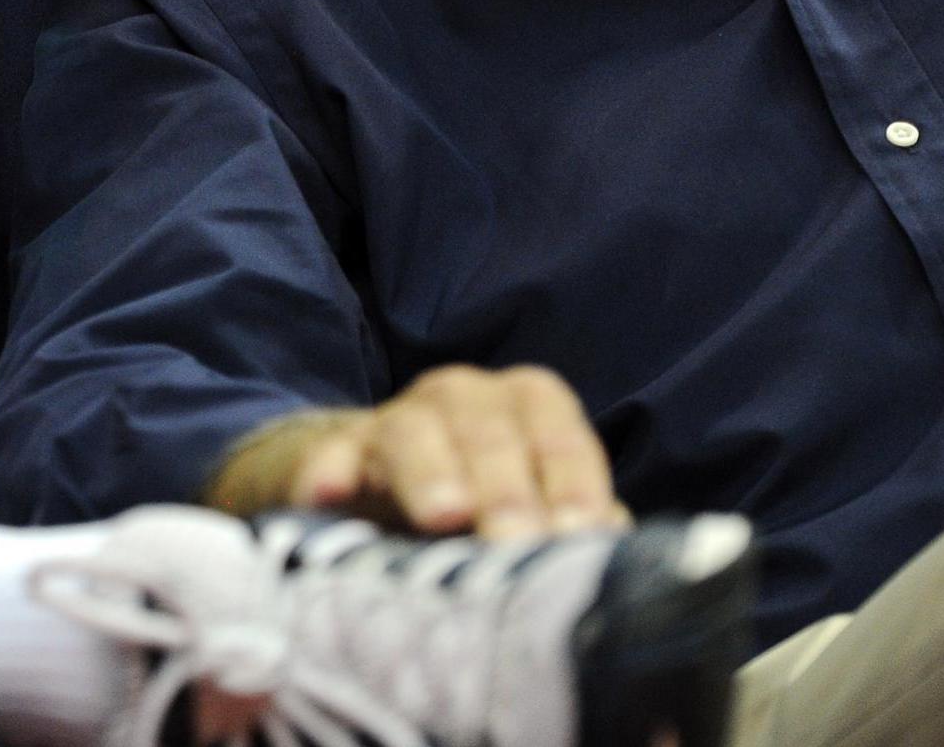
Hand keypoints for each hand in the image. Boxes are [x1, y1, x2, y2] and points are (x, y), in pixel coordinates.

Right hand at [208, 365, 626, 539]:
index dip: (572, 482)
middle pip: (486, 428)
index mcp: (525, 406)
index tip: (579, 534)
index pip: (558, 432)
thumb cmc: (484, 505)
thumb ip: (575, 524)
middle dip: (504, 485)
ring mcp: (394, 419)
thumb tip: (615, 546)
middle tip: (515, 539)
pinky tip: (331, 495)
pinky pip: (330, 455)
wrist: (378, 490)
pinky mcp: (335, 452)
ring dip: (429, 472)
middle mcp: (461, 397)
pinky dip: (329, 471)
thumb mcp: (537, 510)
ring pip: (411, 432)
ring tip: (442, 517)